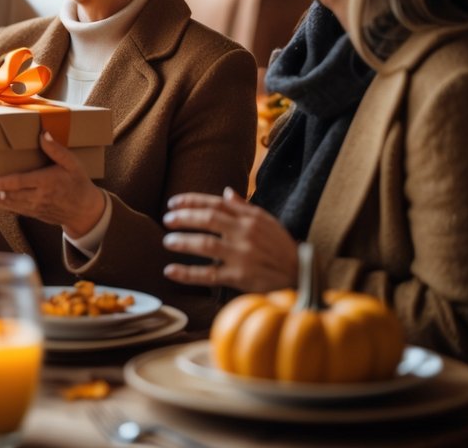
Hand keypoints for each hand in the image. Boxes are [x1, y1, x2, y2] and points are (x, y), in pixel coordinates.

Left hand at [0, 131, 105, 236]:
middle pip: (6, 195)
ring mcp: (33, 207)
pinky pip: (12, 209)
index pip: (17, 183)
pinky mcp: (32, 213)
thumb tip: (42, 134)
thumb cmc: (78, 183)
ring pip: (6, 204)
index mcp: (45, 182)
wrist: (85, 211)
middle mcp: (37, 197)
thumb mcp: (73, 163)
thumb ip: (56, 150)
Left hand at [161, 187, 297, 291]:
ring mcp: (241, 255)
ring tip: (167, 241)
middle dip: (183, 218)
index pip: (215, 204)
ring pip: (205, 244)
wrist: (301, 273)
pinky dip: (187, 273)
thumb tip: (227, 191)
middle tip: (166, 220)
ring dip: (182, 242)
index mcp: (249, 218)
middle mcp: (244, 233)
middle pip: (208, 220)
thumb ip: (244, 207)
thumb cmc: (281, 246)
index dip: (191, 201)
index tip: (172, 203)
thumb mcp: (267, 222)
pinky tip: (170, 271)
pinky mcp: (239, 276)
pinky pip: (209, 274)